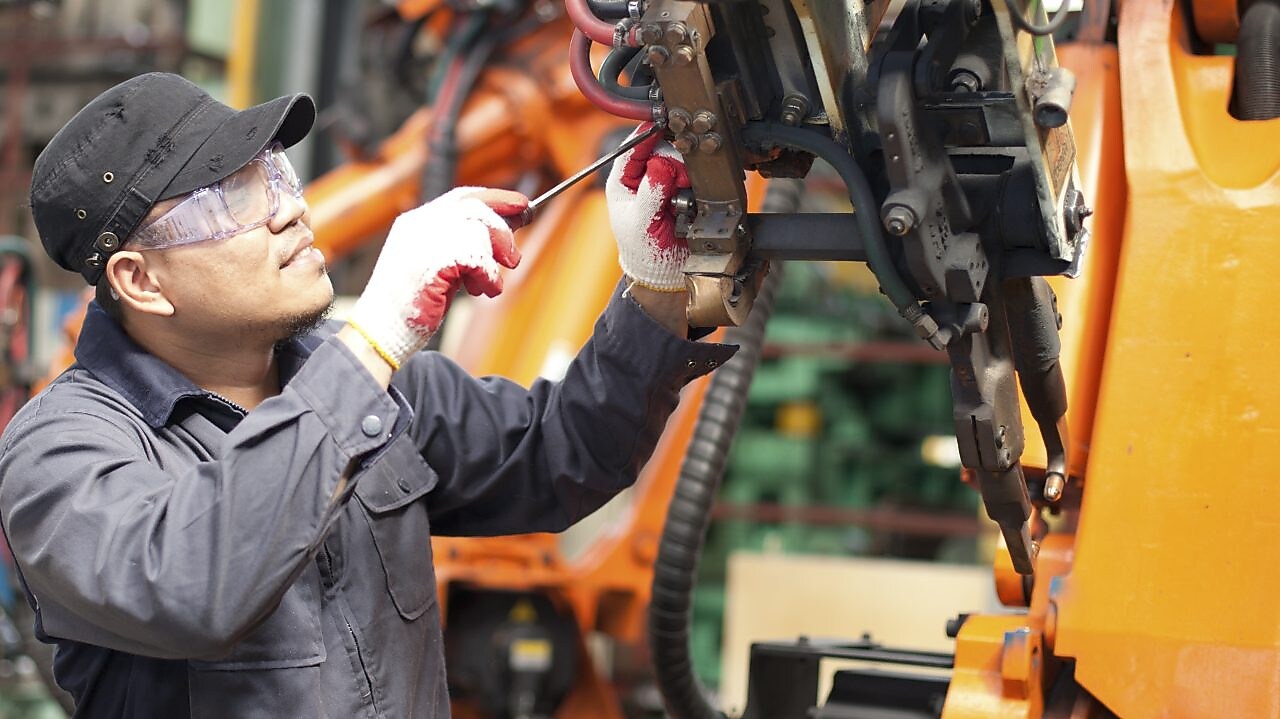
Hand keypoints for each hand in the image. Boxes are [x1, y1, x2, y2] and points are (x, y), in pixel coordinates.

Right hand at [346, 187, 525, 369]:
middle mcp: (419, 225)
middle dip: (502, 231)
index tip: (521, 205)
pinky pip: (478, 261)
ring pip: (479, 234)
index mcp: (416, 222)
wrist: (381, 331)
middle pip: (475, 209)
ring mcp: (423, 242)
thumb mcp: (440, 265)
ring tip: (484, 286)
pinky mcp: (432, 264)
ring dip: (492, 264)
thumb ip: (464, 245)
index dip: (495, 198)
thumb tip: (507, 230)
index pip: (463, 197)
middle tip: (513, 258)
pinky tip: (481, 292)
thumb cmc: (412, 304)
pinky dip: (488, 279)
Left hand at [605, 123, 690, 291]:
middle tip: (677, 182)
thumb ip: (651, 194)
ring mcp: (662, 184)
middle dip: (671, 163)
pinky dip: (694, 184)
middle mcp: (642, 179)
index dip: (645, 136)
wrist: (665, 271)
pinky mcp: (681, 192)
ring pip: (678, 162)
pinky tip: (690, 200)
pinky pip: (692, 177)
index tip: (660, 126)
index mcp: (622, 182)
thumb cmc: (643, 251)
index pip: (630, 149)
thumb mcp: (641, 222)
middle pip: (659, 151)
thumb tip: (662, 165)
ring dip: (684, 175)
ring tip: (681, 199)